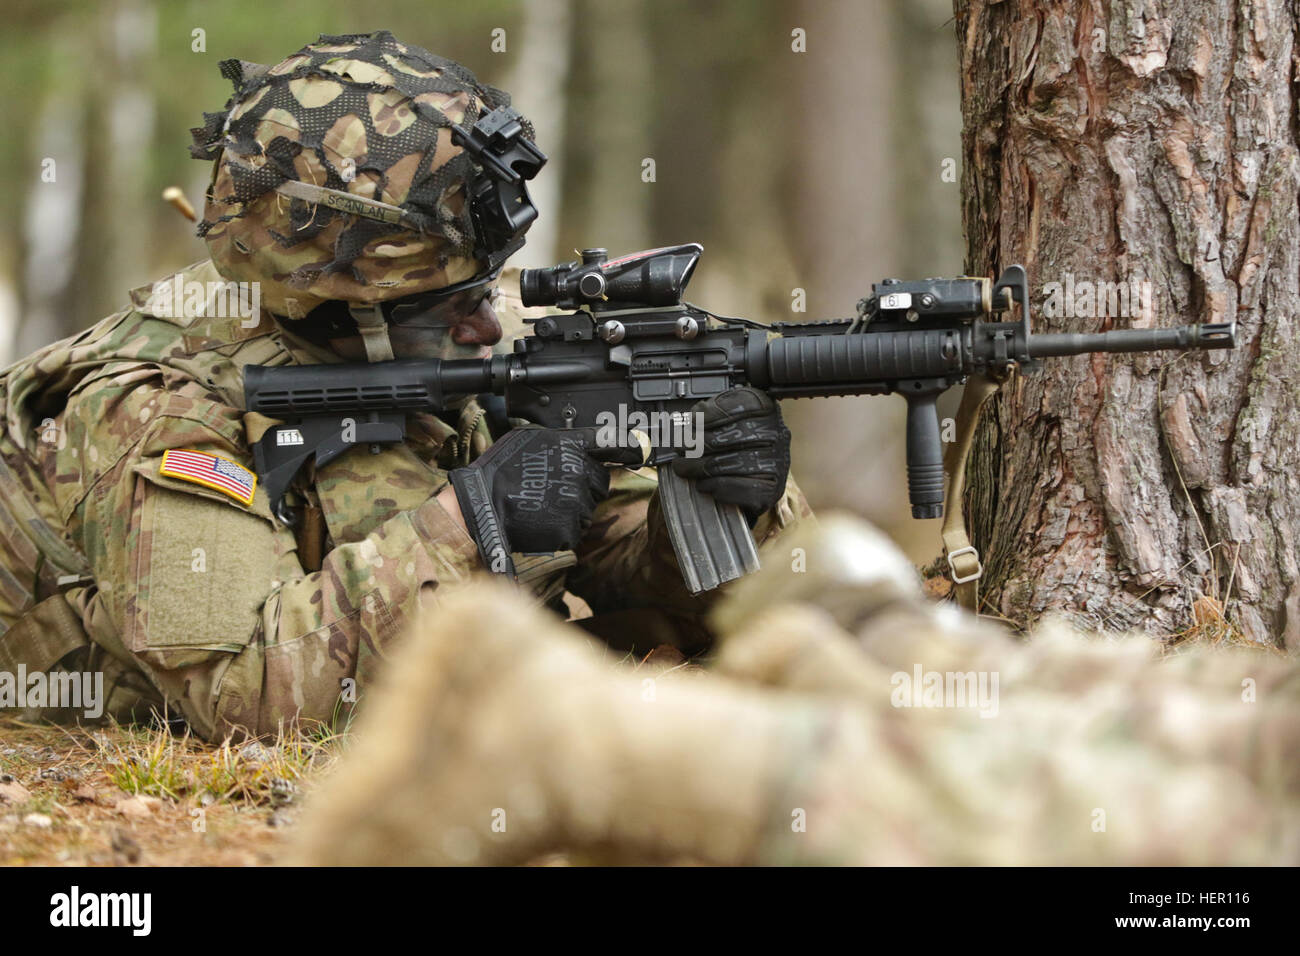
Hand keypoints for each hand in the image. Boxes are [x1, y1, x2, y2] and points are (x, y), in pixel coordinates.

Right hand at [449, 426, 639, 561]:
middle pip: (599, 482)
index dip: (628, 447)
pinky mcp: (570, 528)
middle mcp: (578, 472)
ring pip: (587, 508)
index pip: (609, 443)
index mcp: (568, 447)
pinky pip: (575, 529)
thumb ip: (559, 440)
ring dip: (571, 509)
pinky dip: (561, 529)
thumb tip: (578, 442)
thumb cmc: (498, 471)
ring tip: (540, 505)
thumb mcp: (529, 439)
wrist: (480, 506)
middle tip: (554, 489)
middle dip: (584, 486)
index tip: (642, 451)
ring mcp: (575, 502)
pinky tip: (540, 521)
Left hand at [671, 387, 790, 519]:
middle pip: (727, 436)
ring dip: (697, 467)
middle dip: (696, 443)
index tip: (690, 420)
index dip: (710, 412)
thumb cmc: (740, 445)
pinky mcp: (771, 488)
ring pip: (726, 463)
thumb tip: (689, 418)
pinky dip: (715, 486)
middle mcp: (775, 433)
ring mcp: (776, 462)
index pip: (739, 404)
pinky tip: (703, 484)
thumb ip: (713, 413)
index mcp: (766, 409)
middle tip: (680, 448)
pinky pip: (737, 487)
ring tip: (682, 467)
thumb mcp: (730, 419)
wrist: (760, 479)